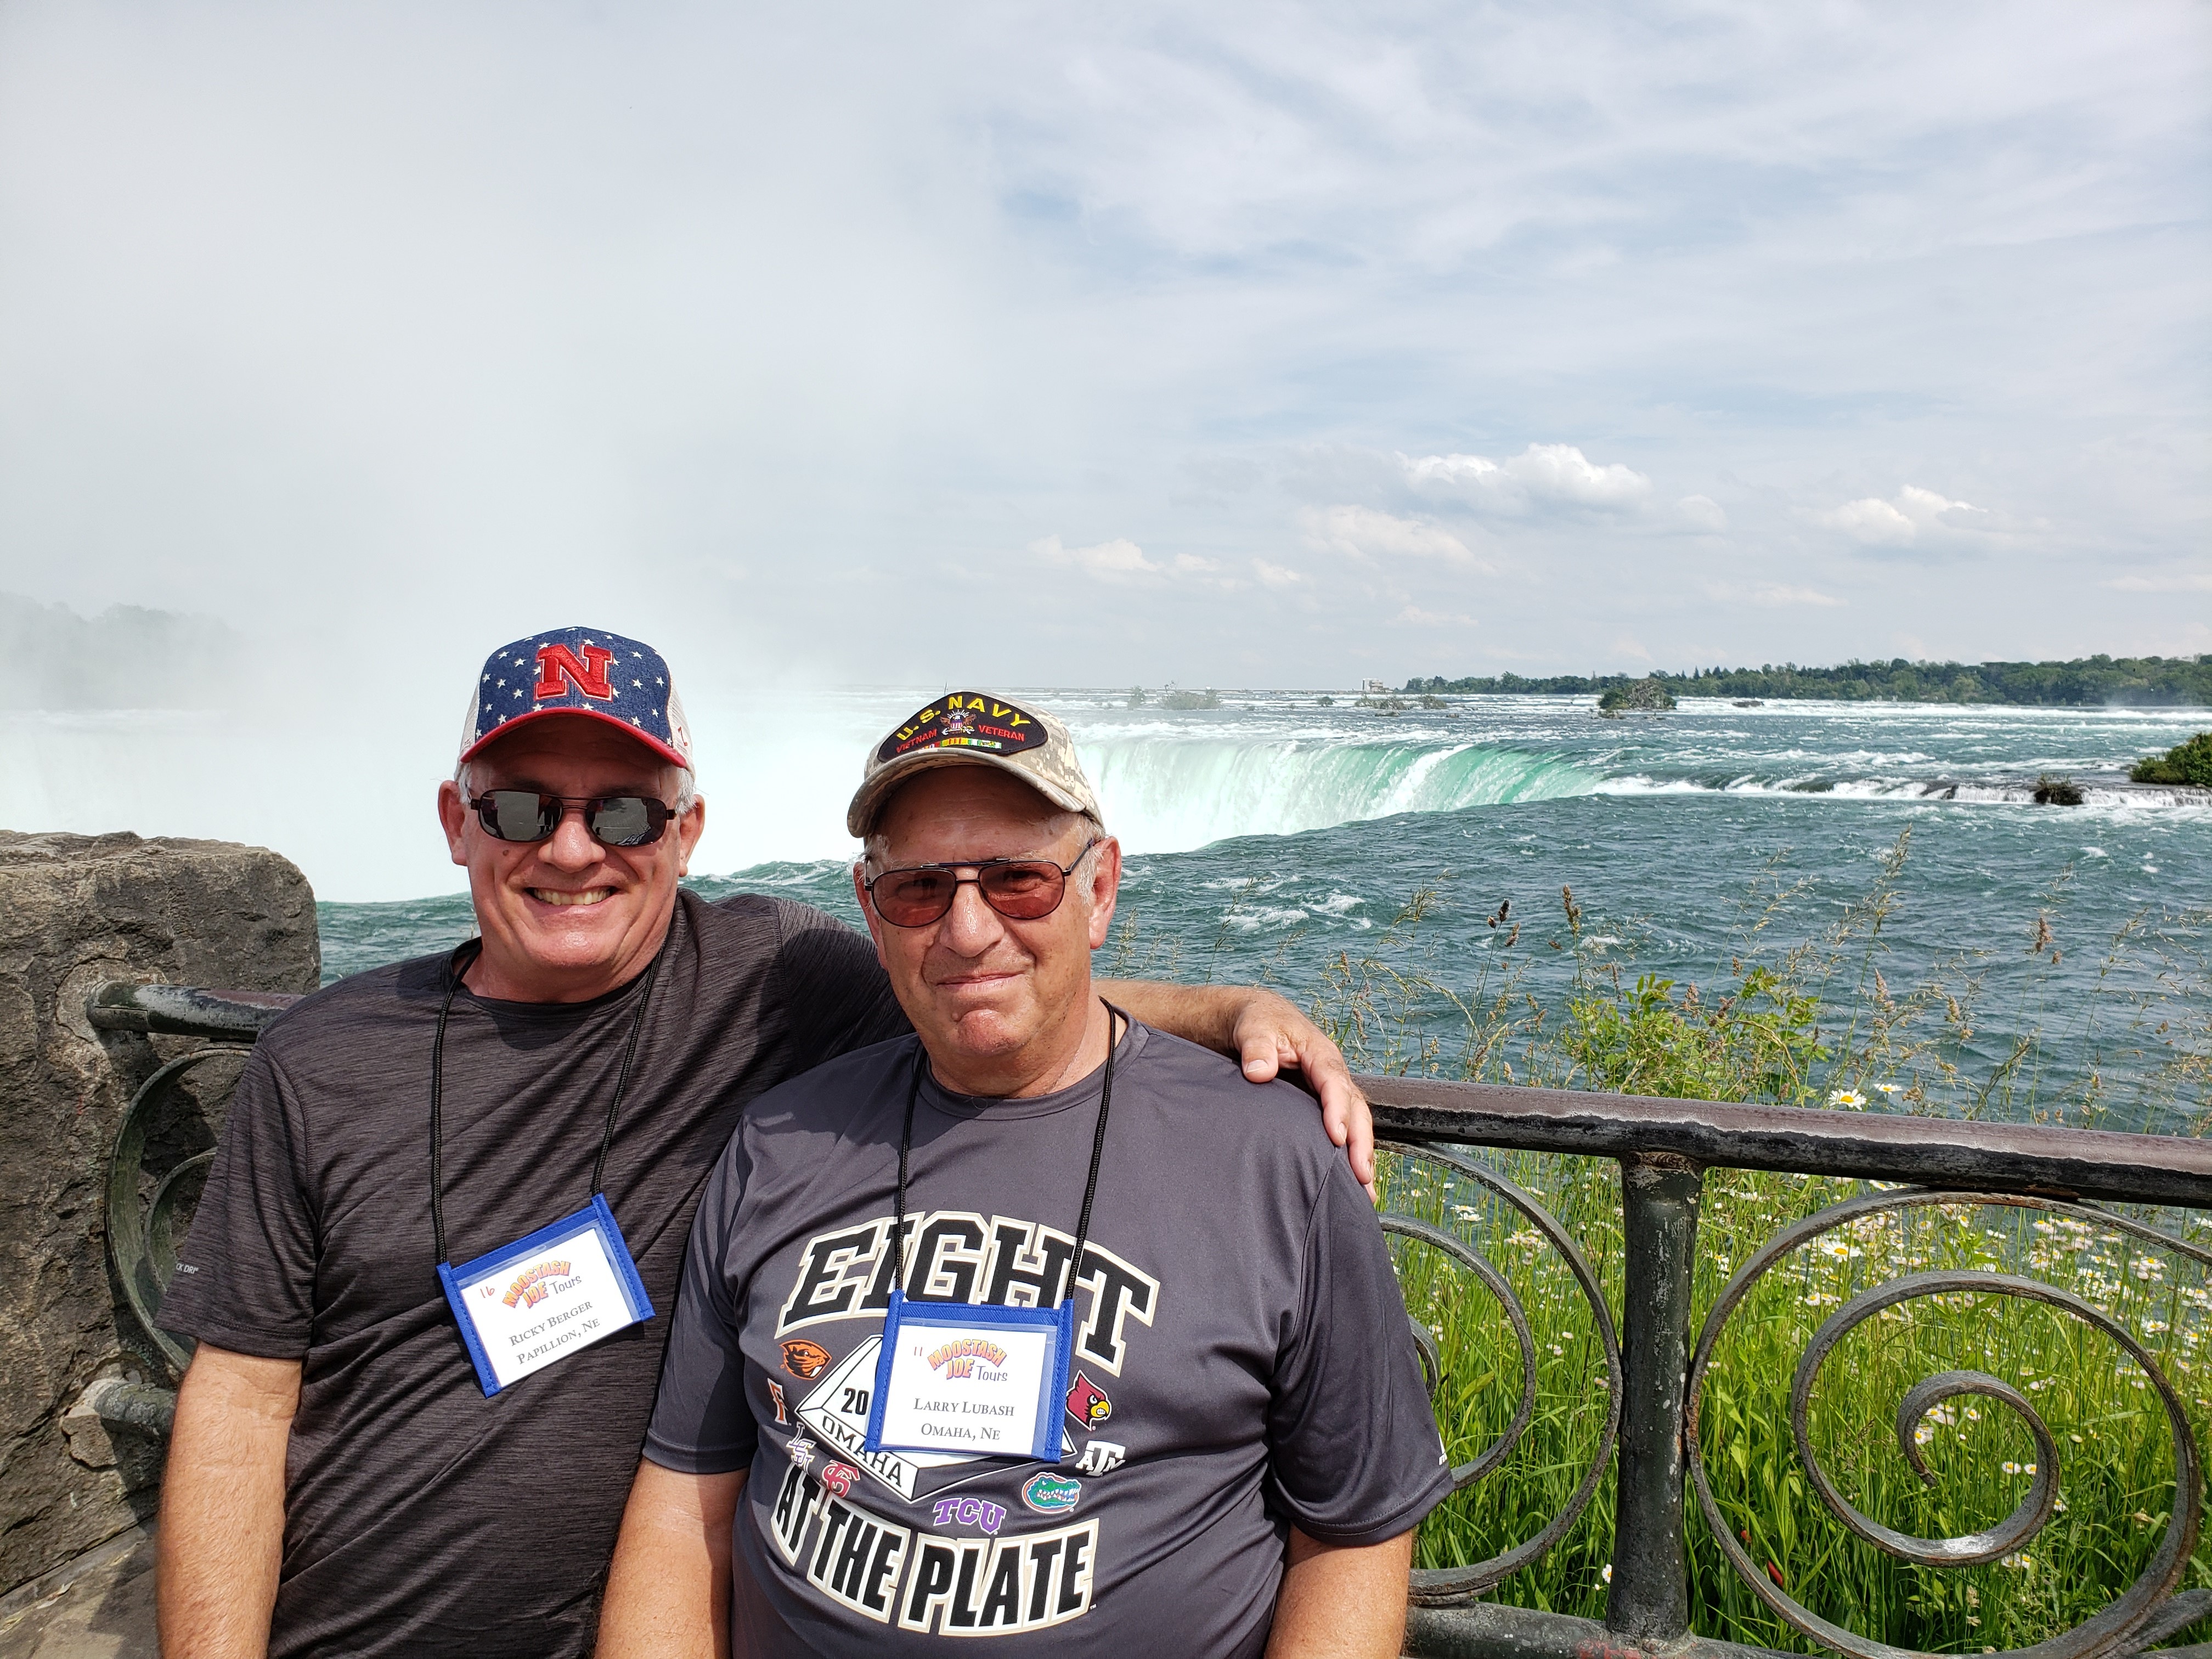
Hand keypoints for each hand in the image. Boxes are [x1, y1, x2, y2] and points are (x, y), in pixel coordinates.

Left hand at [1229, 992, 1374, 1196]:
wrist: (1258, 1022)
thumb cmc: (1258, 1024)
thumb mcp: (1253, 1029)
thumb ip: (1256, 1047)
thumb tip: (1258, 1071)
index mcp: (1319, 1054)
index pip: (1334, 1082)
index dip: (1337, 1110)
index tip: (1336, 1137)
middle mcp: (1332, 1075)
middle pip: (1355, 1109)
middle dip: (1361, 1142)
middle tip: (1361, 1176)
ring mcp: (1331, 1093)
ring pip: (1355, 1124)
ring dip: (1362, 1155)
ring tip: (1365, 1193)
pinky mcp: (1323, 1107)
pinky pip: (1344, 1130)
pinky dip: (1349, 1155)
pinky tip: (1352, 1184)